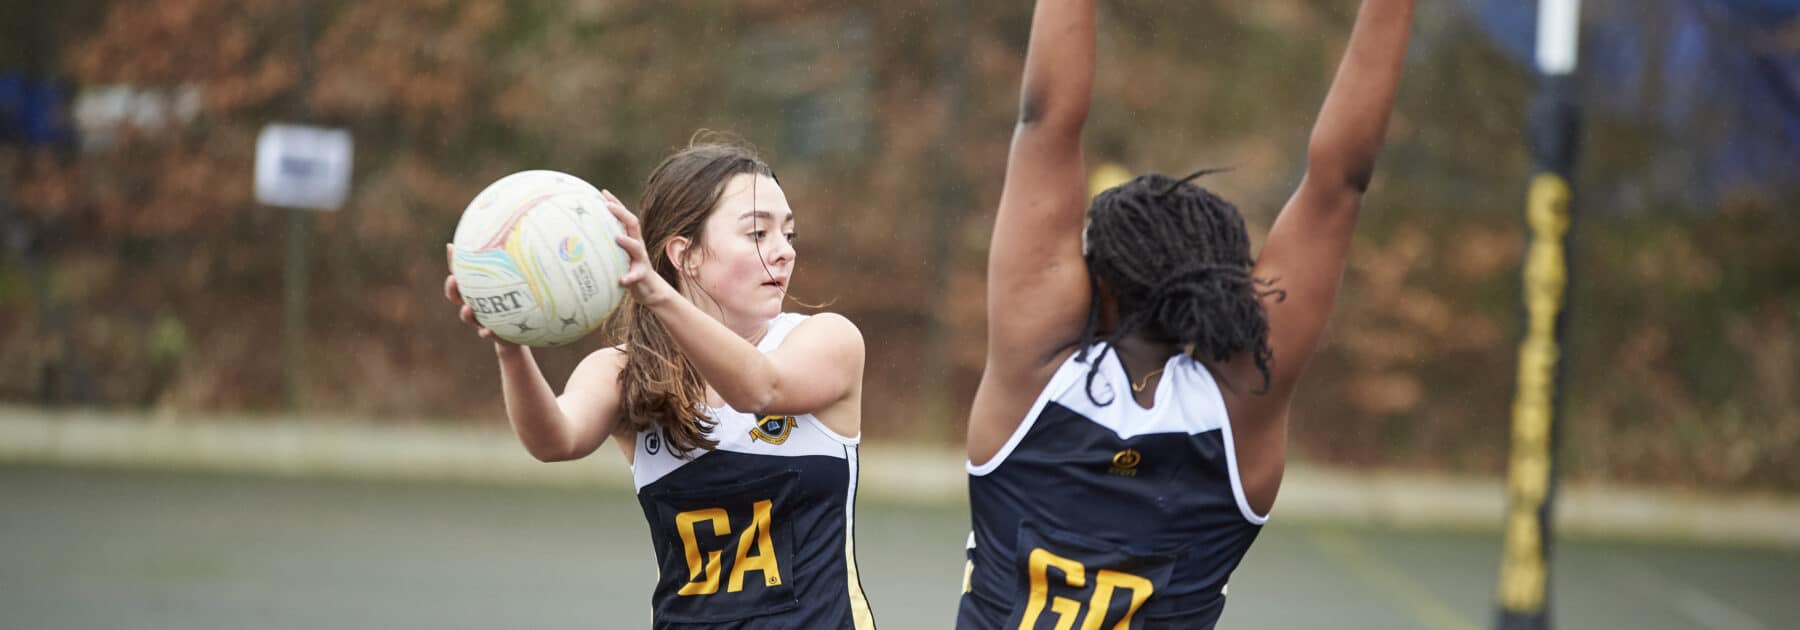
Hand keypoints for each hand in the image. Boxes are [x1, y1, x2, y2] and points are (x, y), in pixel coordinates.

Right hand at [444, 243, 520, 350]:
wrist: (521, 332)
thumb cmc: (519, 303)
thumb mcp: (518, 283)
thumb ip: (515, 266)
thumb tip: (523, 234)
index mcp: (478, 292)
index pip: (461, 276)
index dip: (454, 262)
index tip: (452, 249)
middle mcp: (476, 305)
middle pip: (456, 297)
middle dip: (452, 289)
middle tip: (453, 279)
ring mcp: (482, 321)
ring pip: (468, 317)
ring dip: (465, 313)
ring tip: (467, 308)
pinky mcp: (495, 335)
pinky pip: (489, 335)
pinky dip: (487, 333)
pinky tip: (488, 331)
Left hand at [601, 189, 678, 306]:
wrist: (649, 289)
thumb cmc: (627, 269)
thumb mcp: (617, 254)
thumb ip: (605, 246)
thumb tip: (578, 239)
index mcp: (630, 238)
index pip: (625, 217)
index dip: (616, 204)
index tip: (603, 193)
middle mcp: (637, 245)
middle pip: (633, 225)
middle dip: (621, 214)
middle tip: (608, 207)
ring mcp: (641, 259)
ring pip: (637, 247)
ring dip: (627, 242)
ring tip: (617, 238)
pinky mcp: (642, 275)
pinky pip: (636, 275)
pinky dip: (629, 277)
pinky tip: (622, 279)